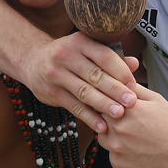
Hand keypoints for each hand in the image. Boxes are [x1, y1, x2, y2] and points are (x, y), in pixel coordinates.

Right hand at [20, 31, 138, 132]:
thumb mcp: (86, 48)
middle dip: (115, 90)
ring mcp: (57, 74)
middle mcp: (66, 56)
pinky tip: (101, 126)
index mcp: (80, 42)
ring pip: (84, 92)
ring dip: (103, 105)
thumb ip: (111, 57)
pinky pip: (74, 106)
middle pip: (95, 75)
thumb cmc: (69, 54)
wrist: (32, 60)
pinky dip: (89, 117)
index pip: (104, 56)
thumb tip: (135, 64)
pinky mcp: (52, 92)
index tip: (133, 84)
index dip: (120, 71)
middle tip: (131, 102)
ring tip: (119, 114)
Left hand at [98, 84, 167, 167]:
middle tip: (124, 121)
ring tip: (131, 136)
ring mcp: (115, 147)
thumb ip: (135, 89)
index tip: (113, 103)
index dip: (108, 100)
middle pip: (99, 117)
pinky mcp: (117, 164)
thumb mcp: (156, 100)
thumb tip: (122, 80)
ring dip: (111, 135)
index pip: (103, 98)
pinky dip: (119, 152)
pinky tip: (135, 150)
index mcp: (126, 108)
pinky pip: (111, 155)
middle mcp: (117, 127)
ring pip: (102, 137)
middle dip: (108, 117)